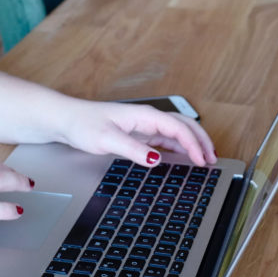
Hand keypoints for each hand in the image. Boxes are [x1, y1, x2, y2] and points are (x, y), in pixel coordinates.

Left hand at [57, 99, 216, 167]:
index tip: (202, 160)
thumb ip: (133, 149)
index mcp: (143, 115)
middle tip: (213, 159)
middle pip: (183, 125)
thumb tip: (156, 159)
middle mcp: (146, 118)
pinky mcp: (136, 134)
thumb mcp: (107, 139)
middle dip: (201, 140)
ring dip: (192, 143)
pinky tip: (181, 157)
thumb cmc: (82, 124)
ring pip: (175, 132)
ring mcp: (142, 126)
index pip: (178, 128)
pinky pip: (164, 139)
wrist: (64, 120)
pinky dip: (178, 147)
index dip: (194, 144)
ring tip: (204, 159)